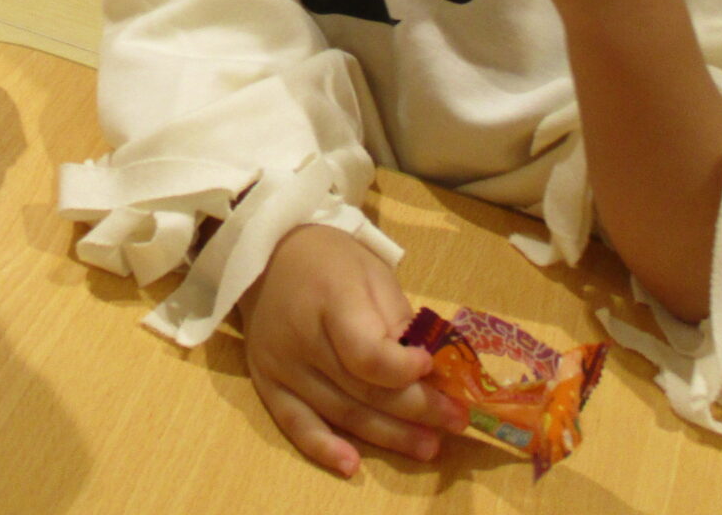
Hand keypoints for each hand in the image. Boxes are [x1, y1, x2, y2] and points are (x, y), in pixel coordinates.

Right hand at [238, 225, 460, 475]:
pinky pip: (295, 424)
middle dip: (415, 410)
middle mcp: (301, 336)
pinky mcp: (267, 382)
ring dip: (388, 435)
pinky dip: (323, 448)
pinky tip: (352, 466)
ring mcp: (280, 364)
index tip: (432, 368)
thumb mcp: (375, 276)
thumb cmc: (334, 262)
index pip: (366, 353)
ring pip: (340, 411)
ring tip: (428, 445)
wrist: (270, 255)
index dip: (404, 370)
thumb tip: (429, 375)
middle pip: (362, 389)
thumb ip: (399, 324)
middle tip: (455, 421)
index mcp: (331, 298)